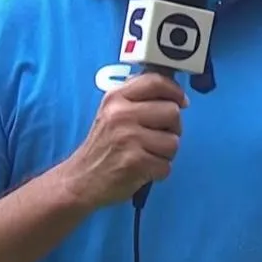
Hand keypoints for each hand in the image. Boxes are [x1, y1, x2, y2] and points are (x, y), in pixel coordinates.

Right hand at [60, 73, 187, 207]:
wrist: (81, 179)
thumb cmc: (102, 146)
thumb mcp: (111, 111)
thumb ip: (137, 98)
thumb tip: (171, 91)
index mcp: (116, 97)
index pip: (155, 82)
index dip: (174, 91)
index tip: (180, 101)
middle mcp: (121, 114)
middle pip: (172, 112)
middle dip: (172, 128)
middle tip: (158, 136)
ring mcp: (129, 138)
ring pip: (173, 142)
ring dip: (165, 153)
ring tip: (147, 154)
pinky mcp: (135, 163)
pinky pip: (166, 165)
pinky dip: (159, 171)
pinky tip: (143, 169)